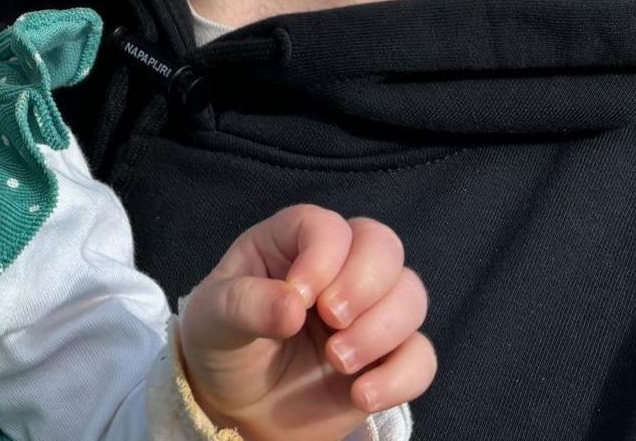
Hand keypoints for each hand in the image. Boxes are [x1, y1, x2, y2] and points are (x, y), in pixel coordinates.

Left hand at [177, 205, 435, 440]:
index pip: (325, 226)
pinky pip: (422, 356)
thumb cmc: (223, 345)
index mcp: (292, 243)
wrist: (238, 408)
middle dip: (364, 284)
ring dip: (381, 330)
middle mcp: (338, 269)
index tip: (298, 297)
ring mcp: (367, 312)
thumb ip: (245, 305)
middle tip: (331, 321)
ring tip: (337, 362)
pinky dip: (401, 376)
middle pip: (383, 246)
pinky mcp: (387, 358)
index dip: (323, 255)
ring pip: (411, 297)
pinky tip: (361, 395)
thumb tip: (291, 307)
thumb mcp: (213, 320)